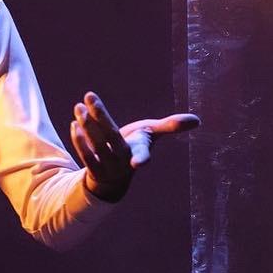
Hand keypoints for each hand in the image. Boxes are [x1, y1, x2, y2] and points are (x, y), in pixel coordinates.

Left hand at [69, 91, 199, 200]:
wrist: (115, 176)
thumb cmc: (135, 148)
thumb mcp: (151, 136)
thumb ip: (171, 126)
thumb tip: (198, 120)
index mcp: (140, 152)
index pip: (142, 155)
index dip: (142, 159)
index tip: (139, 163)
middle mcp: (123, 161)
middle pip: (111, 139)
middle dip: (100, 117)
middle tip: (90, 97)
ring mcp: (107, 167)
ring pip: (96, 146)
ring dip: (86, 125)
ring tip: (78, 107)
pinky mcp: (93, 169)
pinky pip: (85, 156)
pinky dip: (79, 140)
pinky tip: (74, 124)